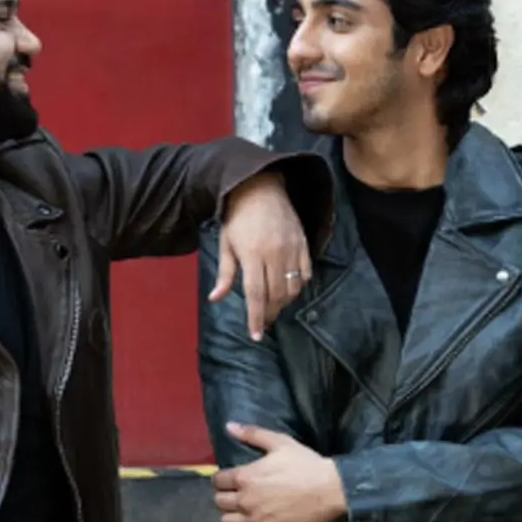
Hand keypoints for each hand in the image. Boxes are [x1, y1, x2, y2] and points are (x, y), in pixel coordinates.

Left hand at [209, 172, 310, 339]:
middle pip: (276, 295)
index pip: (256, 294)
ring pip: (293, 288)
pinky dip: (298, 286)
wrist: (261, 186)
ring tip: (273, 306)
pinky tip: (288, 289)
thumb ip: (225, 273)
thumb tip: (215, 298)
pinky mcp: (304, 244)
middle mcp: (275, 253)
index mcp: (252, 254)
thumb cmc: (237, 216)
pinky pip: (306, 273)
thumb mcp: (226, 243)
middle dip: (269, 313)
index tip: (255, 335)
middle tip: (262, 323)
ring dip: (284, 302)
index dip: (256, 317)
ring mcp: (292, 248)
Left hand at [212, 422, 346, 521]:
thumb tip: (229, 426)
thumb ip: (252, 434)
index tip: (229, 479)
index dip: (222, 478)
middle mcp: (246, 500)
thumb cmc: (305, 464)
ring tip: (241, 512)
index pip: (218, 480)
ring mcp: (256, 520)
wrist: (331, 489)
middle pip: (219, 502)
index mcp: (245, 476)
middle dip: (225, 496)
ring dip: (231, 516)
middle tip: (236, 494)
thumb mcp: (279, 442)